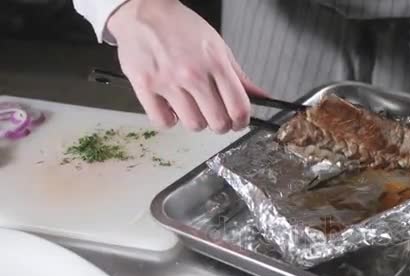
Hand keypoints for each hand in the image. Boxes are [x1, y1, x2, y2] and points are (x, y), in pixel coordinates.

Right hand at [107, 0, 267, 132]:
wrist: (144, 10)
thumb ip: (239, 75)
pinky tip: (171, 106)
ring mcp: (167, 82)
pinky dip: (169, 119)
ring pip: (193, 125)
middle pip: (217, 123)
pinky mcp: (145, 87)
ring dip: (195, 121)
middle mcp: (193, 74)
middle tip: (215, 115)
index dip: (242, 121)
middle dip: (221, 124)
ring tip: (191, 106)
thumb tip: (260, 95)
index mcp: (215, 63)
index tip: (238, 122)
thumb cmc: (181, 27)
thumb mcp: (217, 46)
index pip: (239, 108)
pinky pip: (163, 122)